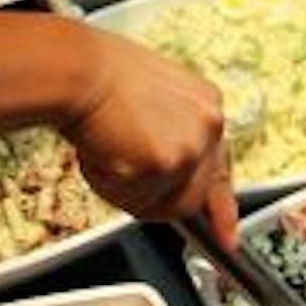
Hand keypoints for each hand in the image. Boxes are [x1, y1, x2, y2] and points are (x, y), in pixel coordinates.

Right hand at [60, 31, 239, 249]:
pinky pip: (136, 203)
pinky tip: (100, 153)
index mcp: (206, 104)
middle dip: (155, 198)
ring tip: (106, 154)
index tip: (227, 236)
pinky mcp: (164, 165)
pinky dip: (111, 187)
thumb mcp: (149, 99)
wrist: (77, 69)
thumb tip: (164, 171)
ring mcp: (189, 146)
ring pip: (165, 206)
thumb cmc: (97, 75)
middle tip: (121, 177)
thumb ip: (167, 135)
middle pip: (193, 196)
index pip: (218, 168)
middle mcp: (208, 125)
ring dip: (129, 193)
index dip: (221, 208)